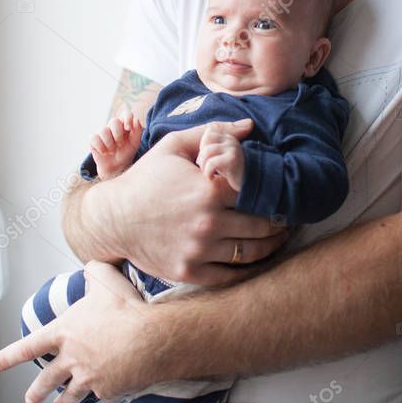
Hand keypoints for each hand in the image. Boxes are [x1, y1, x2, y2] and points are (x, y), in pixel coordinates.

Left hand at [0, 261, 159, 402]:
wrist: (149, 339)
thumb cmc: (125, 308)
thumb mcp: (105, 279)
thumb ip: (94, 271)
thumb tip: (90, 266)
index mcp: (64, 332)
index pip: (28, 346)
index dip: (8, 357)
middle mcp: (71, 358)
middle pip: (47, 379)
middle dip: (36, 392)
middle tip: (29, 401)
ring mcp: (88, 376)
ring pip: (70, 394)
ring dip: (63, 402)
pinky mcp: (107, 389)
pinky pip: (100, 393)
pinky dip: (99, 393)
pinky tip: (102, 394)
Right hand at [90, 111, 142, 179]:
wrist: (116, 167)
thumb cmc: (126, 153)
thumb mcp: (135, 144)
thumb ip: (137, 132)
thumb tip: (135, 120)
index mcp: (124, 125)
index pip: (126, 114)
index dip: (127, 119)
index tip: (128, 128)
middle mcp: (113, 126)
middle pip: (114, 121)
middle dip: (118, 135)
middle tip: (120, 145)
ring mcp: (102, 131)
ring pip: (104, 130)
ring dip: (110, 144)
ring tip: (112, 150)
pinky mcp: (93, 139)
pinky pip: (94, 138)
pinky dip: (101, 148)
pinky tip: (104, 153)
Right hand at [90, 118, 288, 285]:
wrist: (112, 218)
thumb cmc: (145, 178)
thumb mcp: (174, 146)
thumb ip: (212, 134)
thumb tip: (249, 126)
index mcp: (208, 190)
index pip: (256, 192)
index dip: (272, 192)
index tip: (281, 193)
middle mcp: (207, 222)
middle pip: (262, 226)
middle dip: (280, 223)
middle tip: (289, 220)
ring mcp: (198, 250)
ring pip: (251, 254)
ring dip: (271, 247)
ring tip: (279, 240)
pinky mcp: (189, 272)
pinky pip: (229, 277)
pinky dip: (246, 271)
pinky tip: (255, 261)